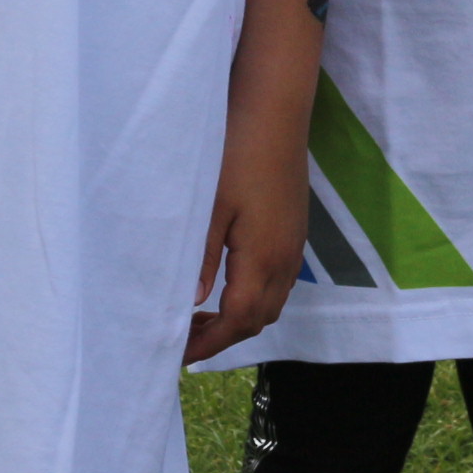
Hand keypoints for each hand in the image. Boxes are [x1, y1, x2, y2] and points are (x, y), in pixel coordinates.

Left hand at [184, 140, 306, 362]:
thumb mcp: (210, 209)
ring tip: (199, 316)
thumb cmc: (237, 156)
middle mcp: (285, 259)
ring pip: (271, 303)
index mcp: (263, 258)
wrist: (275, 116)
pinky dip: (251, 298)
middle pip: (259, 320)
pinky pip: (277, 283)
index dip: (209, 344)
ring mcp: (294, 246)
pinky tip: (224, 286)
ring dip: (238, 319)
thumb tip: (193, 304)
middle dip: (223, 338)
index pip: (239, 321)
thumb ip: (202, 260)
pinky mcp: (294, 232)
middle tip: (183, 338)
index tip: (178, 356)